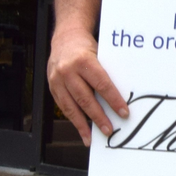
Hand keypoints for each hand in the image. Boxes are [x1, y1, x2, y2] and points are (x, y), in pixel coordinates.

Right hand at [46, 24, 127, 142]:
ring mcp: (57, 80)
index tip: (124, 113)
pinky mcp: (52, 87)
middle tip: (109, 130)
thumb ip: (106, 73)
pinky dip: (73, 119)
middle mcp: (68, 71)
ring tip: (92, 137)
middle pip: (85, 98)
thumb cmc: (87, 47)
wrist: (65, 38)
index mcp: (83, 61)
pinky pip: (63, 106)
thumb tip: (123, 96)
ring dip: (82, 124)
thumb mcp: (100, 54)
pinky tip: (81, 128)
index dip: (113, 100)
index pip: (102, 84)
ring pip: (71, 106)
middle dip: (98, 117)